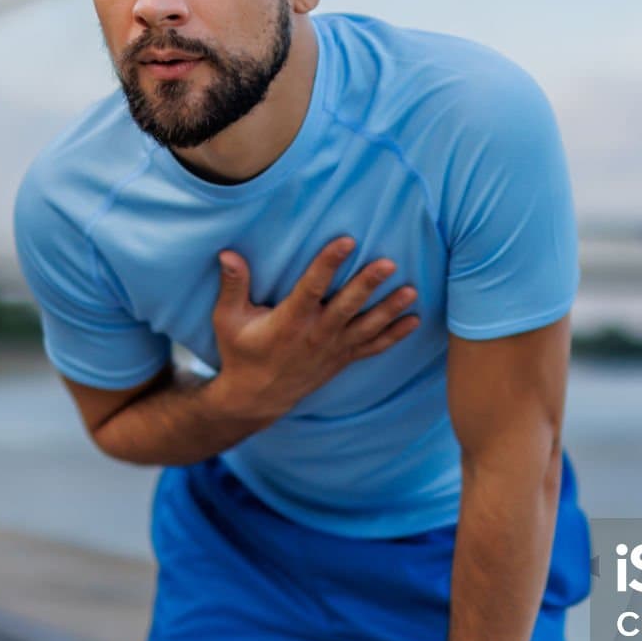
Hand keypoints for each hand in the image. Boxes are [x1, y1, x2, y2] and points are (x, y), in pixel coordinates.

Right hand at [207, 236, 419, 423]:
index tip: (345, 242)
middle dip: (368, 284)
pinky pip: (372, 347)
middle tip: (388, 263)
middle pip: (347, 306)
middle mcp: (315, 335)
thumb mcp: (228, 320)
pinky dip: (394, 335)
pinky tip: (414, 321)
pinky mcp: (342, 359)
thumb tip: (228, 254)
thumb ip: (233, 286)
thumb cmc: (241, 353)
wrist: (257, 398)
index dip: (328, 264)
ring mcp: (332, 349)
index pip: (311, 288)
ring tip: (411, 291)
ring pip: (366, 327)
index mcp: (289, 322)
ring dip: (390, 309)